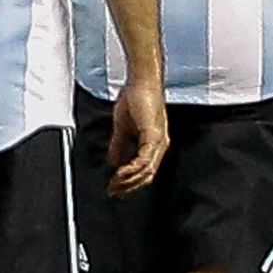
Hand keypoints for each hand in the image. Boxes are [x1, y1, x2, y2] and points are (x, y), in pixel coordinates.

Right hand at [106, 77, 168, 197]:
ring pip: (147, 172)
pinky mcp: (154, 135)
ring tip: (113, 184)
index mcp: (154, 144)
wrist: (141, 81)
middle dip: (128, 187)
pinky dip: (131, 170)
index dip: (130, 183)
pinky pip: (144, 161)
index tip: (114, 189)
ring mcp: (159, 141)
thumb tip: (113, 162)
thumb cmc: (135, 98)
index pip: (145, 172)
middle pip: (147, 176)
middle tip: (112, 191)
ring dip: (128, 181)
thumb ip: (118, 145)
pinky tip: (119, 173)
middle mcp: (160, 144)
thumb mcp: (123, 128)